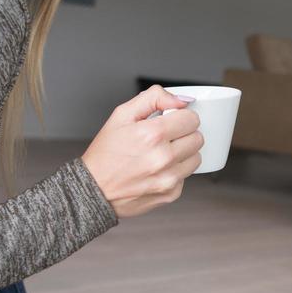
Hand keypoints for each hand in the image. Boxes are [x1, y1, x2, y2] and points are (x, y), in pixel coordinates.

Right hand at [82, 85, 202, 217]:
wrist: (94, 189)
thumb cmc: (106, 153)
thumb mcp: (122, 115)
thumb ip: (153, 98)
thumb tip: (180, 100)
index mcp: (153, 135)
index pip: (192, 119)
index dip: (182, 117)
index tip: (171, 121)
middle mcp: (163, 158)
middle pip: (197, 138)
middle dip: (184, 134)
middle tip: (166, 137)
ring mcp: (169, 179)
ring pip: (196, 158)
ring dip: (183, 153)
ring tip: (162, 153)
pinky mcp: (171, 194)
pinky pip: (186, 176)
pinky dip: (176, 171)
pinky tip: (157, 170)